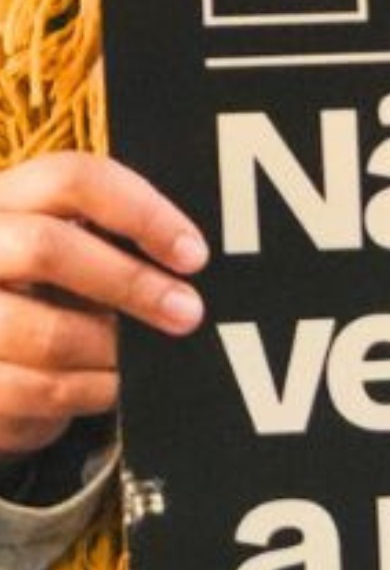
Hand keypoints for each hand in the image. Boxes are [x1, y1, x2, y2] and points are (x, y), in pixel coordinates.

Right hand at [0, 153, 208, 455]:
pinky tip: (113, 385)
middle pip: (47, 246)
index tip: (193, 255)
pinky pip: (41, 389)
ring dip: (113, 351)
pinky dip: (93, 391)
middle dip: (131, 284)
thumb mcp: (75, 263)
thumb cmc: (47, 302)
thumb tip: (189, 275)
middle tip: (187, 312)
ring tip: (140, 356)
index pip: (72, 178)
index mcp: (9, 200)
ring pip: (49, 333)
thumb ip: (117, 251)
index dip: (142, 213)